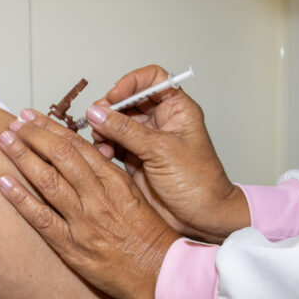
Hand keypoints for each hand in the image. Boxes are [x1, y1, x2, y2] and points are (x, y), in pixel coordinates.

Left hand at [0, 109, 179, 298]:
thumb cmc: (151, 238)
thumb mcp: (135, 196)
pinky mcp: (73, 248)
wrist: (162, 273)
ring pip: (48, 181)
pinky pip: (42, 219)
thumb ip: (108, 176)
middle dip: (34, 135)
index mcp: (115, 181)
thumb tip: (86, 156)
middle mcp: (98, 197)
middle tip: (14, 124)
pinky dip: (21, 199)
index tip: (34, 117)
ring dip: (23, 157)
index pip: (78, 146)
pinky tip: (4, 183)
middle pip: (60, 156)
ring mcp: (84, 222)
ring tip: (4, 141)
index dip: (52, 128)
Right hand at [89, 65, 249, 242]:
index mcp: (177, 110)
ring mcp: (146, 141)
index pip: (152, 80)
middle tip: (97, 120)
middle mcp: (161, 122)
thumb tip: (98, 113)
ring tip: (100, 142)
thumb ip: (126, 130)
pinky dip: (104, 148)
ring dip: (104, 130)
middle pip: (128, 101)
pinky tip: (103, 155)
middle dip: (110, 110)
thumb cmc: (199, 183)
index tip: (115, 95)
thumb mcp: (161, 151)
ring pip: (116, 124)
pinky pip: (113, 146)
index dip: (131, 83)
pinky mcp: (135, 160)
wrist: (202, 218)